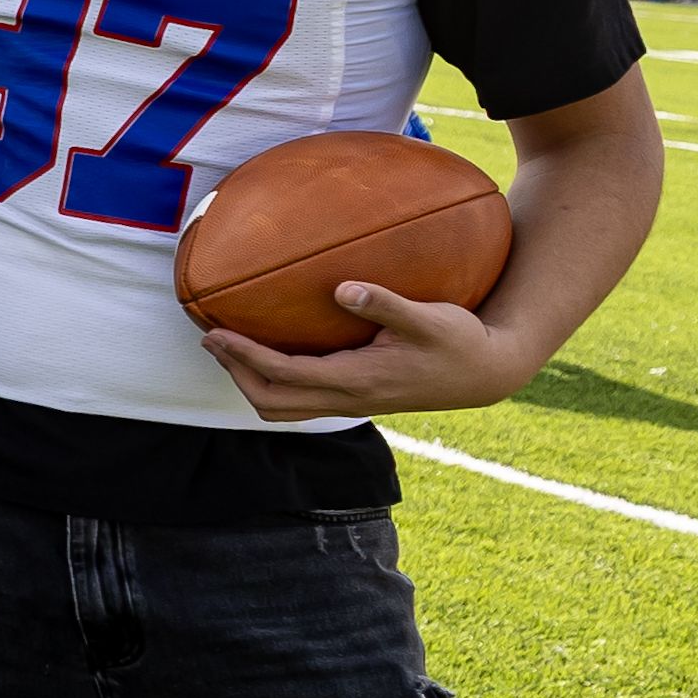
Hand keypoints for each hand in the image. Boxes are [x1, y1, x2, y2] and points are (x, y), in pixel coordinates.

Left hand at [195, 280, 542, 419]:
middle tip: (211, 339)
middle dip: (236, 373)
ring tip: (230, 350)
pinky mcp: (357, 400)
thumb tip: (345, 288)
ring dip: (251, 383)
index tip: (215, 335)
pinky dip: (275, 384)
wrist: (486, 375)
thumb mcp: (430, 318)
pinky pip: (301, 402)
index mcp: (358, 379)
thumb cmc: (460, 341)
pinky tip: (272, 355)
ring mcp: (352, 404)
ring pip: (284, 409)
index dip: (245, 357)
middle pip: (272, 402)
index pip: (285, 374)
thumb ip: (386, 304)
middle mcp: (349, 399)